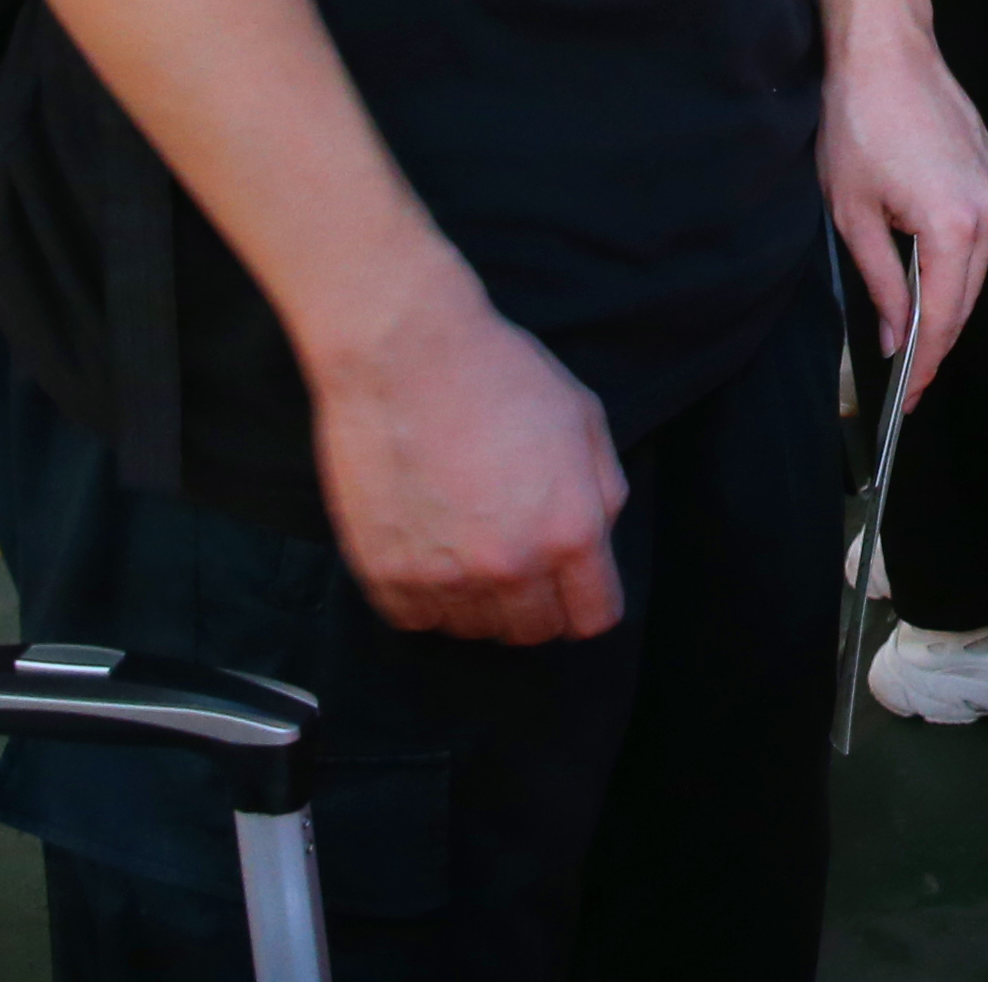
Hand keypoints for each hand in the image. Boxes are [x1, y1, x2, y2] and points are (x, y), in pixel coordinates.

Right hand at [307, 288, 630, 642]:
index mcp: (570, 531)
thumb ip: (602, 491)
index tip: (572, 587)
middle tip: (517, 561)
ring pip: (473, 630)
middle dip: (535, 604)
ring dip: (478, 601)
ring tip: (468, 546)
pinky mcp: (385, 573)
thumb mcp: (584, 419)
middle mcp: (511, 566)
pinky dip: (424, 598)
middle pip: (533, 633)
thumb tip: (598, 540)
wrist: (402, 353)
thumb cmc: (499, 374)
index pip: (593, 617)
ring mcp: (444, 576)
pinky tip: (429, 551)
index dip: (586, 602)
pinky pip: (415, 619)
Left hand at [821, 18, 987, 404]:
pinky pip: (980, 235)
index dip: (926, 361)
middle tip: (910, 378)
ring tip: (915, 334)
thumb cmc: (859, 125)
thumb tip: (896, 334)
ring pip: (976, 267)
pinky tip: (928, 278)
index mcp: (955, 226)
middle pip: (968, 297)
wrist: (886, 52)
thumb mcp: (853, 214)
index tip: (909, 396)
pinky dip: (956, 264)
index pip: (944, 314)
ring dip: (947, 301)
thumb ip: (882, 281)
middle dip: (938, 340)